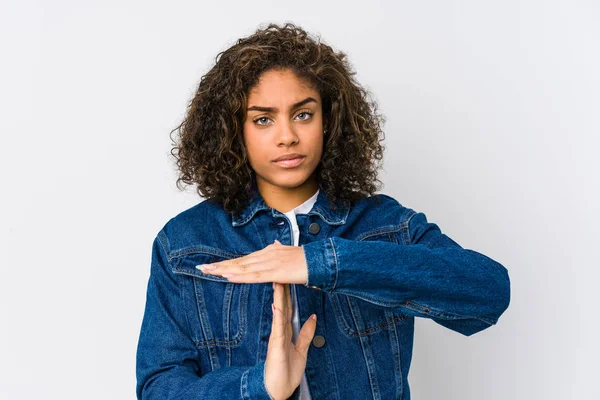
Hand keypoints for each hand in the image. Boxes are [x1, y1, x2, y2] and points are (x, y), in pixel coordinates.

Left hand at [196, 240, 308, 283]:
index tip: (213, 266)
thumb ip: (279, 252)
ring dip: (224, 270)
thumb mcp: (289, 253)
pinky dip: (241, 276)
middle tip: (202, 268)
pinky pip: (255, 276)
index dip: (227, 263)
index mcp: (268, 252)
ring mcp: (270, 263)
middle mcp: (266, 255)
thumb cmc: (306, 260)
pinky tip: (229, 277)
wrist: (319, 261)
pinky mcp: (276, 272)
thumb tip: (274, 245)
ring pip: (243, 268)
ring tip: (209, 271)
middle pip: (239, 262)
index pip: (244, 259)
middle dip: (219, 266)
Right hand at [265, 282, 316, 399]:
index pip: (287, 307)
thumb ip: (306, 333)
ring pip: (277, 314)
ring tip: (277, 282)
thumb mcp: (301, 350)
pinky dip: (277, 317)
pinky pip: (276, 329)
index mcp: (285, 331)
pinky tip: (277, 306)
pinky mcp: (275, 347)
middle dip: (281, 289)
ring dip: (278, 298)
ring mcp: (276, 338)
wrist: (278, 391)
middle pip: (281, 306)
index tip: (287, 276)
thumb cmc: (287, 372)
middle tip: (280, 271)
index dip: (288, 292)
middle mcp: (279, 331)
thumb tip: (313, 317)